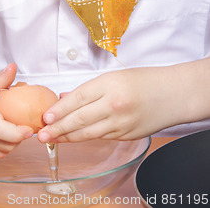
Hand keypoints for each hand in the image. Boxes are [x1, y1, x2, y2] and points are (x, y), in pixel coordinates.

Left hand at [37, 66, 191, 142]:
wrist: (173, 94)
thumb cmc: (143, 80)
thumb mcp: (114, 77)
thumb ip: (89, 89)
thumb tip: (65, 97)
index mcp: (110, 85)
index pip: (78, 98)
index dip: (60, 109)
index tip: (46, 116)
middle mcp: (114, 105)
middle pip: (80, 119)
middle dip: (58, 128)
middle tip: (42, 134)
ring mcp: (121, 123)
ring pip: (88, 133)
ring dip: (68, 137)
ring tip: (52, 139)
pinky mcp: (126, 136)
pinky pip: (101, 137)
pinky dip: (86, 137)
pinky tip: (74, 138)